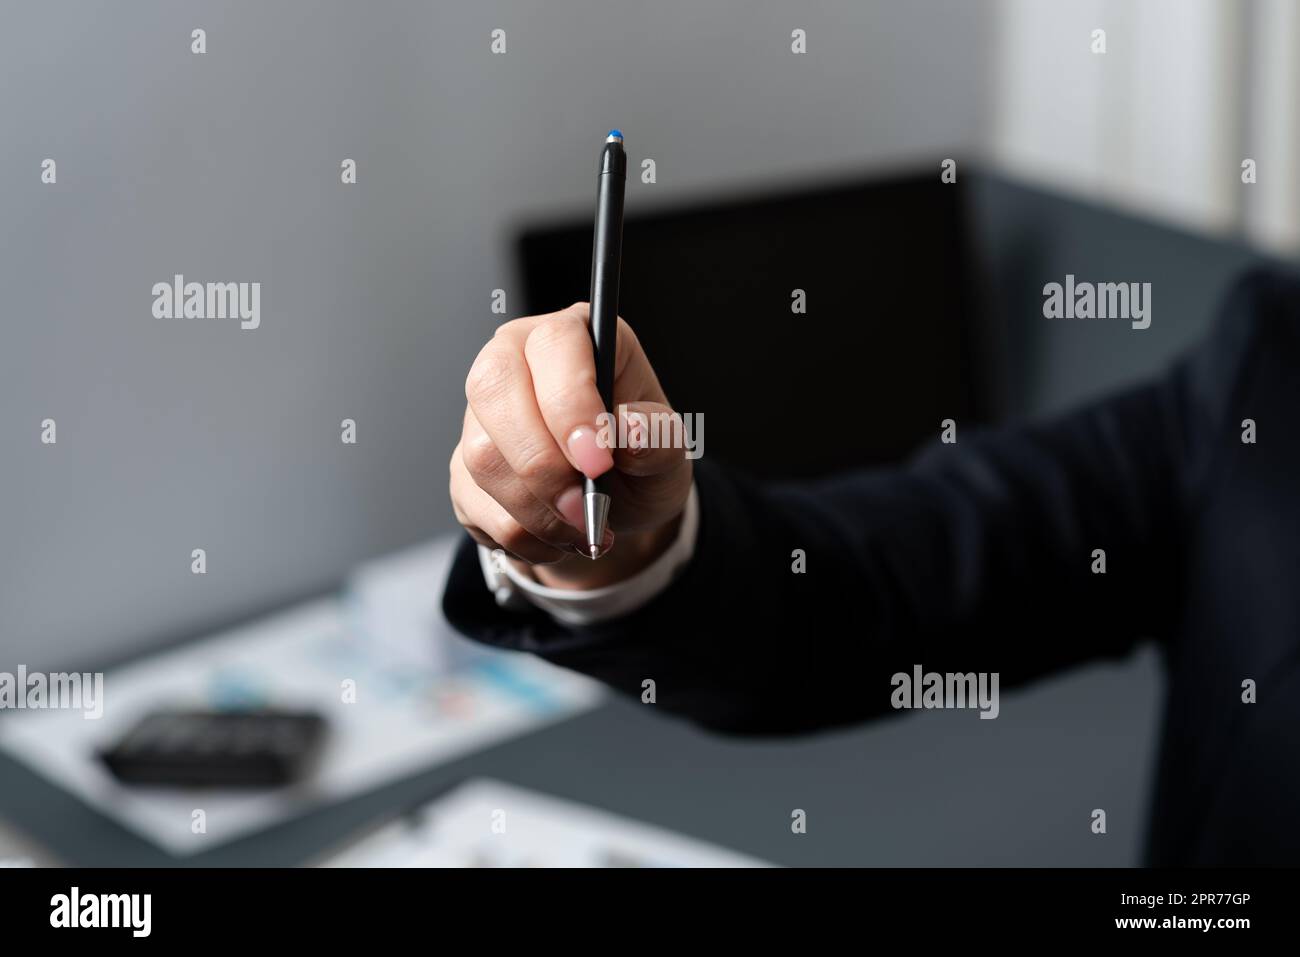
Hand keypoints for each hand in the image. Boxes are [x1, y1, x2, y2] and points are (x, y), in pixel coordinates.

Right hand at [450, 303, 692, 589]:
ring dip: (537, 510)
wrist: (618, 504)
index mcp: (573, 335)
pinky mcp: (464, 465)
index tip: (598, 461)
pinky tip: (557, 538)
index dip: (570, 403)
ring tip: (583, 530)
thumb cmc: (641, 459)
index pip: (553, 344)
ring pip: (483, 456)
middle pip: (494, 391)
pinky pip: (477, 503)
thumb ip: (656, 437)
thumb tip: (629, 427)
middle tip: (586, 510)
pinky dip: (523, 535)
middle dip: (542, 465)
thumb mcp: (668, 450)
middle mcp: (516, 360)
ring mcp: (480, 413)